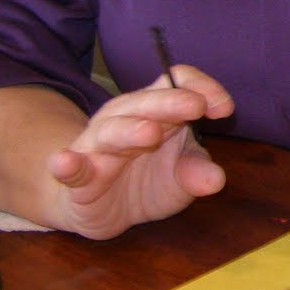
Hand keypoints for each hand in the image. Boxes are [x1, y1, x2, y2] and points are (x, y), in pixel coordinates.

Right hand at [47, 66, 234, 239]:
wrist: (102, 208)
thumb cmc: (148, 181)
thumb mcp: (180, 178)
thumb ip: (196, 172)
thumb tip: (217, 180)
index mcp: (157, 111)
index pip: (176, 82)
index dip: (201, 87)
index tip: (224, 108)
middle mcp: (126, 119)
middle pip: (146, 103)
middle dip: (171, 102)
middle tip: (195, 106)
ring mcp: (98, 145)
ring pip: (112, 131)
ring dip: (130, 131)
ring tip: (149, 133)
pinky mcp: (78, 176)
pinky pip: (70, 167)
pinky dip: (66, 164)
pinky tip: (65, 161)